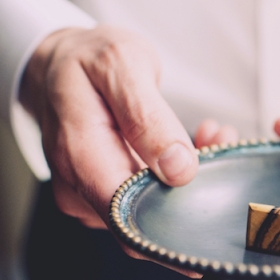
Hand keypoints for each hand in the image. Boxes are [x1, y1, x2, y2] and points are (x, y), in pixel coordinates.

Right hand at [21, 25, 201, 272]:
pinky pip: (144, 197)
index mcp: (79, 156)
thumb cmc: (89, 58)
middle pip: (145, 220)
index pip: (129, 221)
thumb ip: (148, 118)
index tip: (214, 184)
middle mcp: (77, 187)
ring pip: (150, 210)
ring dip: (189, 179)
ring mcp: (87, 194)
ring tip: (210, 135)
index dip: (176, 219)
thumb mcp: (122, 65)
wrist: (58, 59)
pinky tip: (193, 144)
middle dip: (191, 190)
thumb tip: (178, 170)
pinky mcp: (101, 192)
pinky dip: (173, 175)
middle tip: (220, 142)